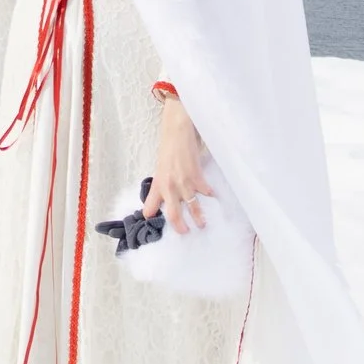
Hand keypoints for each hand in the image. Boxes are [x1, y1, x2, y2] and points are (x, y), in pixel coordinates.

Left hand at [148, 96, 211, 233]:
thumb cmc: (168, 148)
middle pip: (173, 214)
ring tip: (202, 224)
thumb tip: (166, 197)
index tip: (153, 223)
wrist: (177, 131)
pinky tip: (212, 197)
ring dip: (198, 217)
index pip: (150, 206)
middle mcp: (169, 187)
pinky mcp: (197, 176)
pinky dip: (210, 195)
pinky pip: (205, 191)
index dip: (151, 215)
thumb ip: (162, 184)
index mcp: (158, 184)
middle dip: (179, 226)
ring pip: (192, 207)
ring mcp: (184, 183)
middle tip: (184, 232)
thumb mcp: (160, 167)